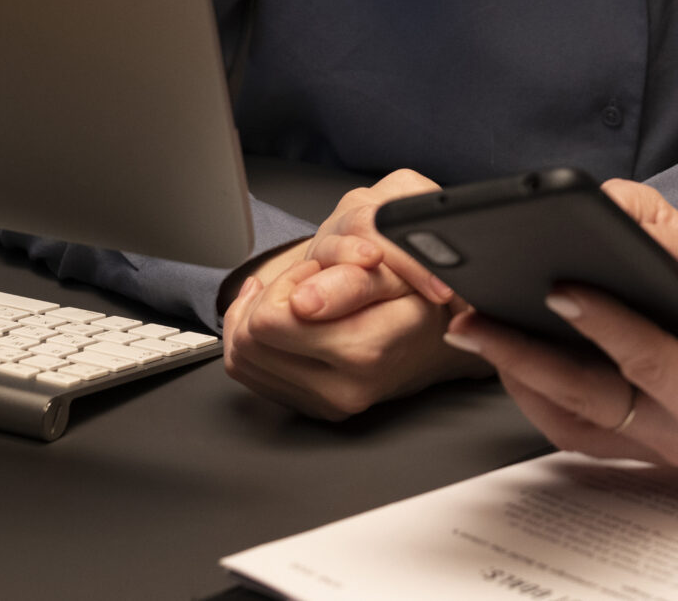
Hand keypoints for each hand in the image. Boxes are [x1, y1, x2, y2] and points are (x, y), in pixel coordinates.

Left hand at [219, 170, 483, 419]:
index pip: (271, 323)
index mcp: (366, 351)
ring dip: (262, 319)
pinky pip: (248, 372)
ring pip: (241, 357)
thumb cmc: (418, 294)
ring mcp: (325, 406)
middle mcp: (344, 390)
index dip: (288, 283)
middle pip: (249, 340)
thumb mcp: (396, 267)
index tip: (318, 271)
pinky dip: (257, 338)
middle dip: (273, 298)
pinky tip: (286, 318)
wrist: (436, 338)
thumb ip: (351, 282)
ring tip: (303, 300)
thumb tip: (302, 303)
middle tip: (312, 282)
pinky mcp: (309, 408)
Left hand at [446, 179, 677, 467]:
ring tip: (474, 330)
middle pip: (588, 401)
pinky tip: (515, 353)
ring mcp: (665, 448)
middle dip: (523, 357)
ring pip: (574, 422)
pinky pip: (584, 426)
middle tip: (469, 316)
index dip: (602, 322)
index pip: (647, 363)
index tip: (558, 283)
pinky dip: (543, 392)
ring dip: (520, 379)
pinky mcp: (654, 440)